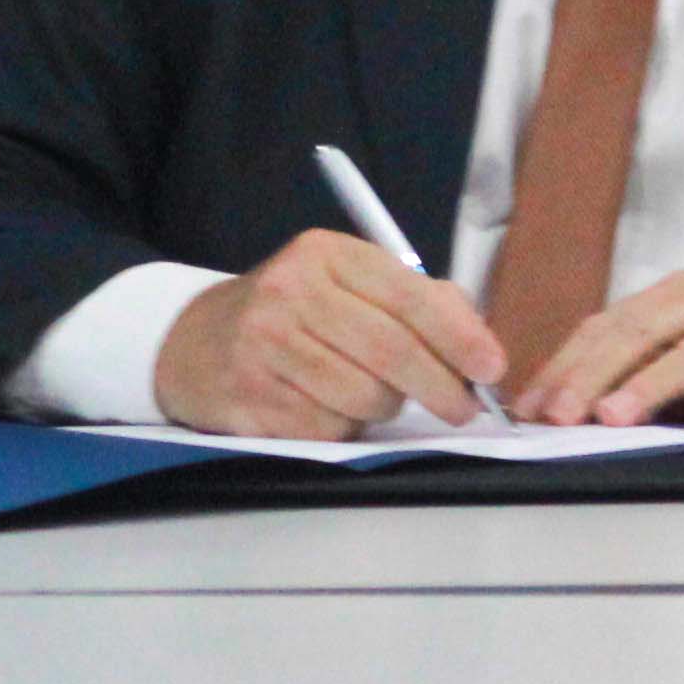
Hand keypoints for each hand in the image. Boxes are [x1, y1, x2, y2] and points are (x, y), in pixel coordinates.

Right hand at [154, 231, 507, 438]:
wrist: (192, 343)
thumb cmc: (292, 314)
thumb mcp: (346, 285)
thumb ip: (415, 300)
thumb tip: (477, 340)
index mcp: (324, 254)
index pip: (408, 294)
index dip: (459, 336)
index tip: (491, 367)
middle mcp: (290, 292)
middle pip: (391, 351)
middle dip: (441, 387)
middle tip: (464, 408)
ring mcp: (264, 346)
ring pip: (364, 397)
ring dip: (385, 409)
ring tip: (371, 395)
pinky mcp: (250, 397)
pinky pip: (328, 428)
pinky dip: (343, 428)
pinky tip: (326, 407)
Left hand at [520, 276, 683, 428]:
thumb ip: (646, 371)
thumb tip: (568, 409)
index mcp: (682, 298)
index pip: (612, 326)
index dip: (569, 365)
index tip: (532, 407)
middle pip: (646, 332)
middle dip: (596, 374)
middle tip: (561, 415)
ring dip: (655, 384)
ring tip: (617, 417)